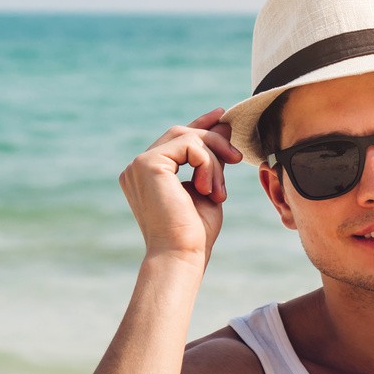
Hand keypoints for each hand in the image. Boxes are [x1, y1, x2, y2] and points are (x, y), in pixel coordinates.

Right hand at [117, 107, 243, 263]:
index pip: (174, 140)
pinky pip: (189, 145)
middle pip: (181, 134)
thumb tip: (223, 126)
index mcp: (146, 175)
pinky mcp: (147, 164)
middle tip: (236, 158)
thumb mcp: (208, 187)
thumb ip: (211, 159)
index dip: (199, 125)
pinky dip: (207, 163)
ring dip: (213, 158)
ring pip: (186, 137)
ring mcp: (138, 164)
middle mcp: (137, 168)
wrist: (181, 256)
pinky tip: (208, 189)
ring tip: (219, 191)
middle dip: (213, 142)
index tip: (222, 118)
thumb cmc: (194, 233)